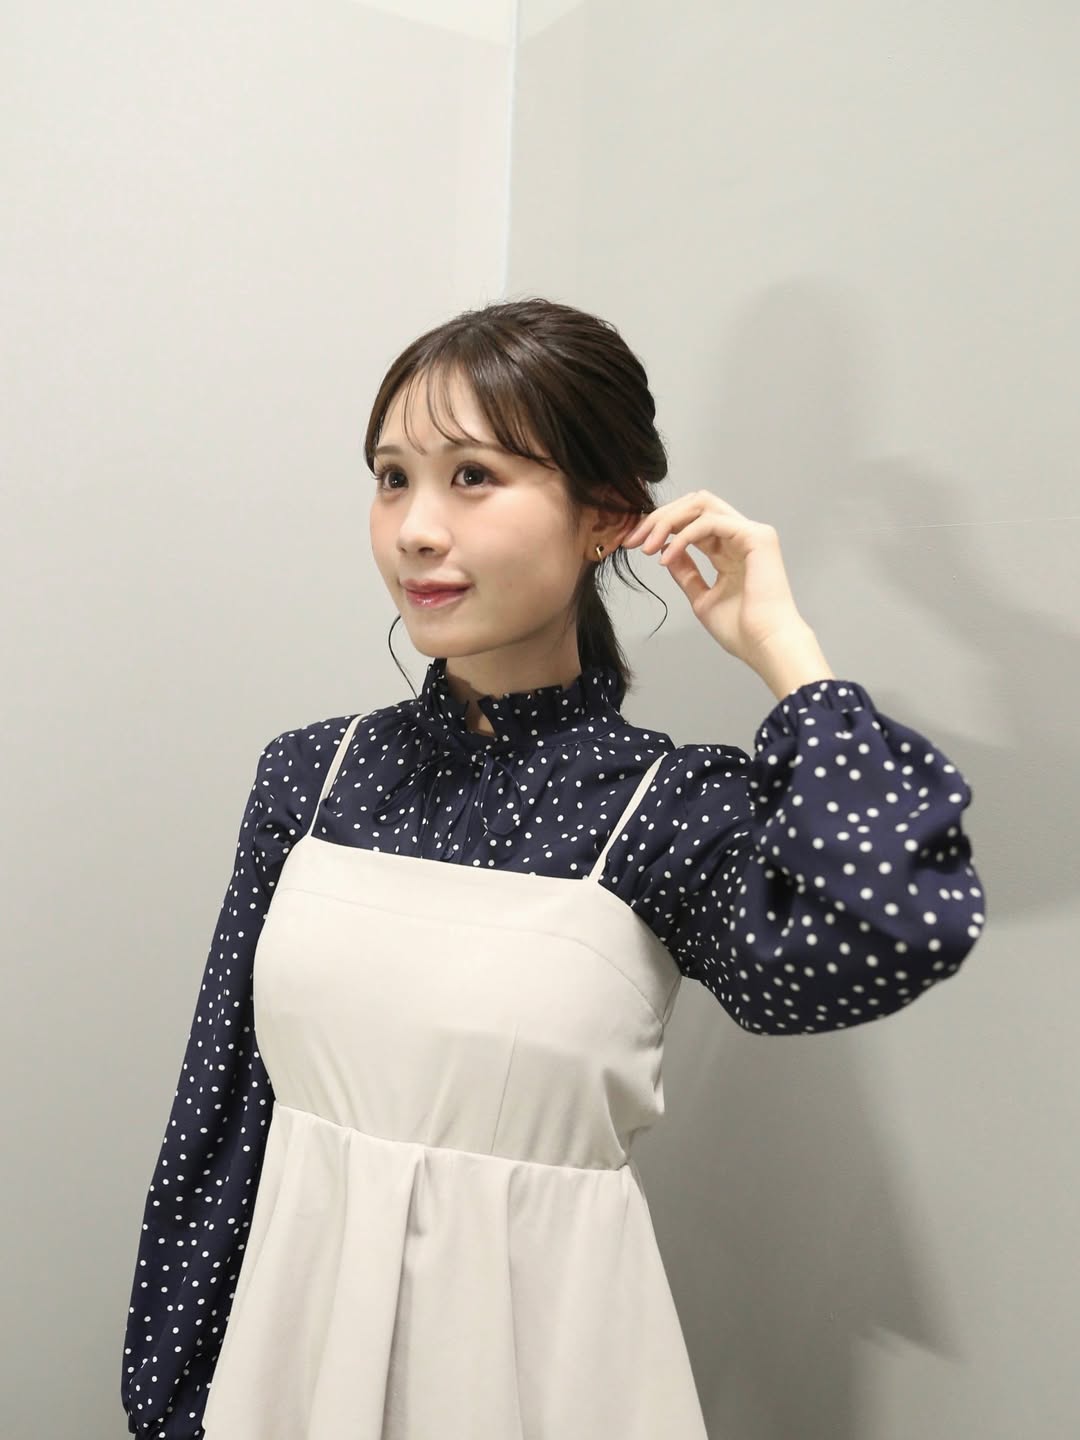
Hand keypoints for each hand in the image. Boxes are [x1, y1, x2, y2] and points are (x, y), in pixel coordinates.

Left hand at [621, 490, 809, 668]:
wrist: (766, 645)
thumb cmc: (742, 631)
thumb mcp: (702, 598)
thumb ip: (687, 574)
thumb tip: (666, 553)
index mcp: (731, 549)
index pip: (692, 521)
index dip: (660, 526)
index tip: (633, 544)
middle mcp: (741, 536)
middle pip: (694, 504)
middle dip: (660, 517)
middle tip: (634, 540)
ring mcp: (751, 533)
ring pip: (701, 504)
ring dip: (668, 521)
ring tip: (647, 547)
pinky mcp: (756, 536)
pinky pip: (710, 522)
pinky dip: (684, 536)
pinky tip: (667, 557)